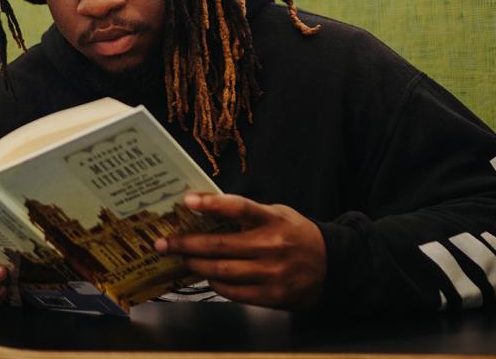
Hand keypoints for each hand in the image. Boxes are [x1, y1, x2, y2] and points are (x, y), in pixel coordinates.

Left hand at [155, 193, 326, 308]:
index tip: (187, 200)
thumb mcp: (277, 214)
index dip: (211, 203)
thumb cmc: (296, 235)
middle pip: (220, 245)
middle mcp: (272, 246)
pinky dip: (215, 283)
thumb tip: (203, 206)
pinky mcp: (271, 296)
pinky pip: (233, 291)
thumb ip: (246, 212)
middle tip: (163, 242)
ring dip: (195, 265)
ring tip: (181, 259)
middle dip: (186, 243)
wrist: (332, 267)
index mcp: (273, 220)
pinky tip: (205, 275)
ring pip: (221, 271)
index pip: (238, 208)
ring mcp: (271, 274)